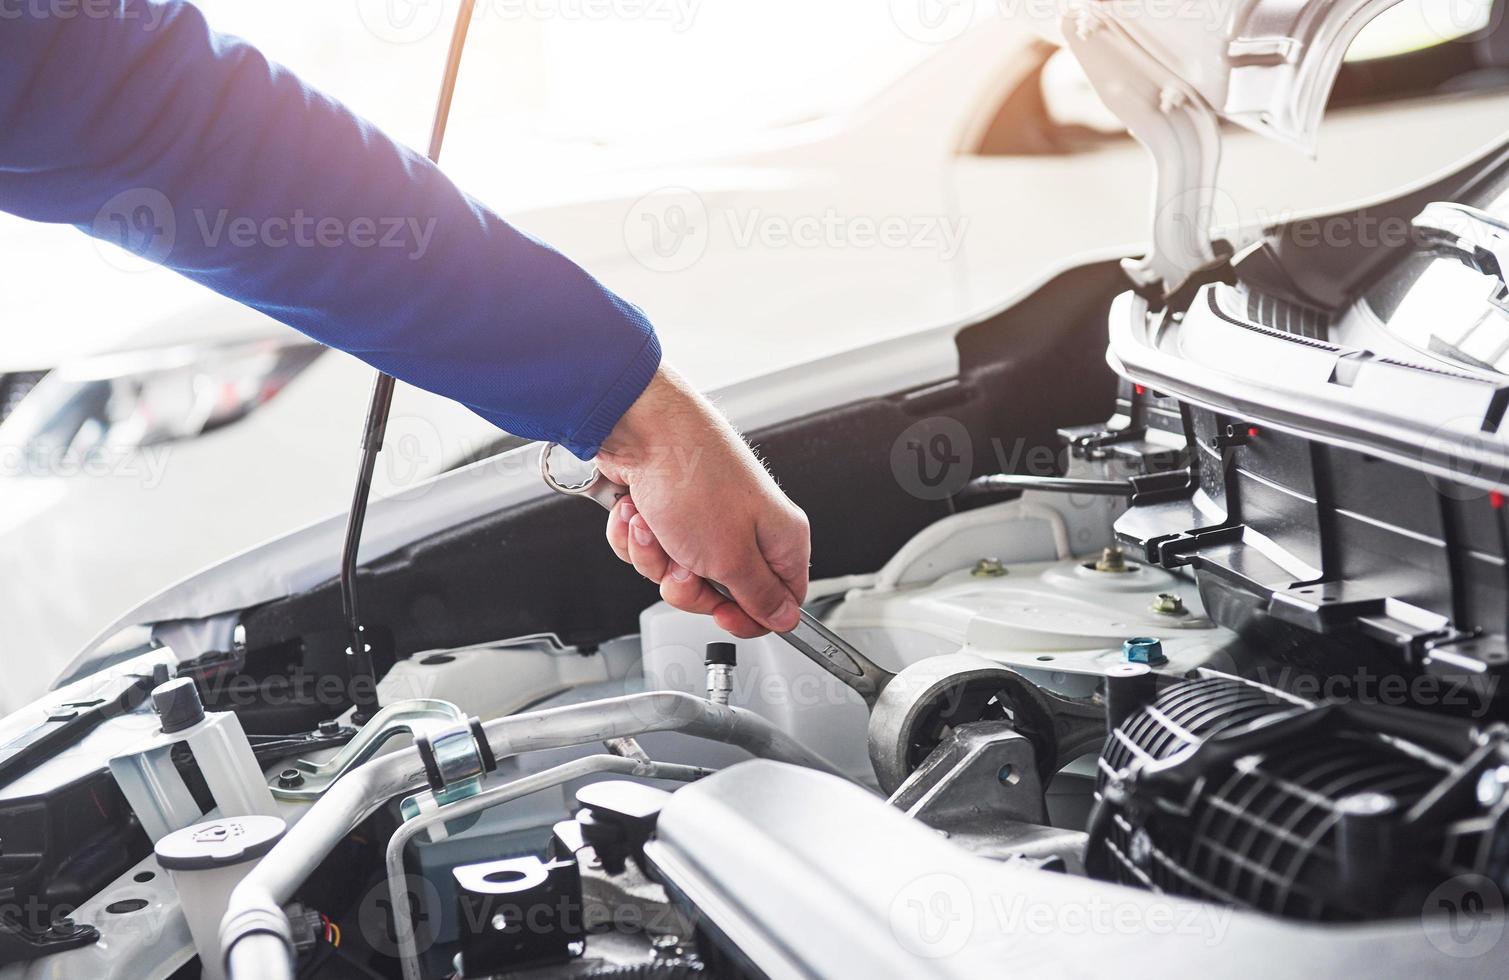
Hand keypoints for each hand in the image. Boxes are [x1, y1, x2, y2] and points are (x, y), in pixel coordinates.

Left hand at [596, 365, 809, 636]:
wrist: (640, 428)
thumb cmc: (692, 478)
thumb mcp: (730, 558)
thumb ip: (759, 596)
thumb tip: (784, 619)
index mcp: (779, 537)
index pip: (780, 600)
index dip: (751, 617)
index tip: (723, 615)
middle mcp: (745, 527)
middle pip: (722, 594)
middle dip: (689, 587)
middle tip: (683, 566)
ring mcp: (704, 518)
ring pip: (679, 573)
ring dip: (656, 558)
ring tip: (655, 527)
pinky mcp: (668, 511)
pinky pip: (651, 550)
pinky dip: (637, 538)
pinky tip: (638, 513)